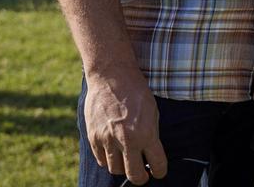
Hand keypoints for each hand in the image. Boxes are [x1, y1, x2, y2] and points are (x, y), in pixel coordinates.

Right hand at [84, 66, 166, 184]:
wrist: (111, 76)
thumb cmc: (136, 91)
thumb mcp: (152, 111)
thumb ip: (151, 134)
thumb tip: (151, 153)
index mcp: (146, 133)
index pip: (157, 164)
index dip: (160, 171)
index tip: (159, 171)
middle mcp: (126, 140)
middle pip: (133, 174)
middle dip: (141, 178)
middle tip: (143, 175)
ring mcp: (107, 140)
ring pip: (115, 169)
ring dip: (123, 168)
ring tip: (128, 161)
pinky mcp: (93, 137)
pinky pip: (101, 159)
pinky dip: (109, 160)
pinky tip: (115, 153)